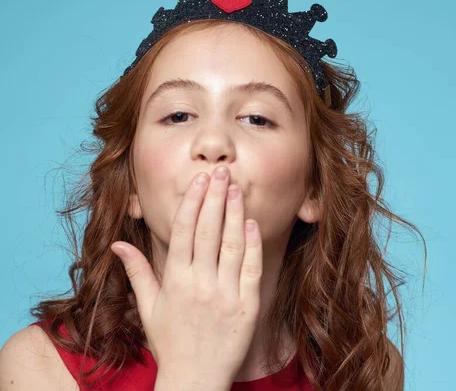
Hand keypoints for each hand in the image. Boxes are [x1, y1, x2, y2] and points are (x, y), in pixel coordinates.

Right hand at [110, 166, 262, 387]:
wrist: (195, 379)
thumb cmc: (170, 342)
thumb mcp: (149, 307)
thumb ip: (137, 271)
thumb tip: (117, 243)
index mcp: (175, 281)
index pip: (183, 231)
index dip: (191, 202)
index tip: (198, 180)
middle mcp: (200, 283)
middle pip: (208, 230)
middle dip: (214, 197)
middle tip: (220, 171)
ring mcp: (226, 294)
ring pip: (232, 244)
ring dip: (234, 213)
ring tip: (236, 188)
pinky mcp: (248, 305)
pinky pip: (252, 268)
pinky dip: (252, 243)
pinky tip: (251, 222)